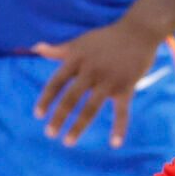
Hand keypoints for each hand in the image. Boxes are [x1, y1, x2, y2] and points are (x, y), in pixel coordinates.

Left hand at [33, 17, 168, 146]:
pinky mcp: (126, 87)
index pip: (57, 82)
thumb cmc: (106, 38)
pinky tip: (115, 144)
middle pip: (71, 98)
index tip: (38, 115)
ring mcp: (109, 80)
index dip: (46, 99)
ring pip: (91, 107)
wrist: (139, 31)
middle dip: (59, 117)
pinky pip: (122, 111)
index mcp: (77, 59)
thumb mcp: (80, 42)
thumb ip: (58, 50)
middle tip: (50, 134)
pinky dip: (120, 127)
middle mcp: (91, 70)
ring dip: (78, 126)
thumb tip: (35, 48)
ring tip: (68, 142)